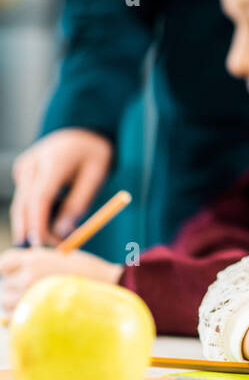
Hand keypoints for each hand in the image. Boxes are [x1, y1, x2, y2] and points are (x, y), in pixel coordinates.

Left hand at [0, 248, 122, 314]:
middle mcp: (28, 275)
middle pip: (5, 284)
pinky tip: (42, 311)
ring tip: (40, 300)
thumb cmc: (87, 272)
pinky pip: (17, 318)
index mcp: (34, 258)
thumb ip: (36, 263)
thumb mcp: (60, 258)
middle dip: (15, 287)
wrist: (108, 287)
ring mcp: (31, 296)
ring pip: (7, 303)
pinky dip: (25, 316)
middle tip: (35, 288)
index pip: (3, 263)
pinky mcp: (36, 314)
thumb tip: (15, 274)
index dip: (9, 269)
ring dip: (18, 303)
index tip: (16, 273)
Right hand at [10, 129, 113, 245]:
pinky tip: (54, 215)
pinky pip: (26, 199)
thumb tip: (63, 233)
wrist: (82, 129)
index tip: (40, 246)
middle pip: (24, 205)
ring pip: (22, 205)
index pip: (39, 198)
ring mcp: (24, 167)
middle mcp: (32, 163)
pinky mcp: (23, 173)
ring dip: (34, 225)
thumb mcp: (95, 176)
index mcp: (53, 161)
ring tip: (55, 238)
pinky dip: (36, 213)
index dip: (37, 224)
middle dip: (33, 231)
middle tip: (50, 251)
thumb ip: (78, 204)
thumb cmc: (93, 153)